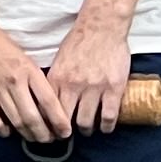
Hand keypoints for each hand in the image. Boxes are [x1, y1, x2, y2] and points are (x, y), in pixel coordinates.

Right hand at [0, 14, 62, 143]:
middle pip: (34, 118)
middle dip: (44, 135)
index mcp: (30, 70)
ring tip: (33, 138)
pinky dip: (3, 131)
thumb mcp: (26, 59)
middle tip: (49, 140)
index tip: (65, 132)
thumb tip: (48, 106)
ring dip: (27, 135)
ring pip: (16, 122)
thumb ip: (36, 80)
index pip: (50, 102)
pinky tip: (8, 131)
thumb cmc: (1, 46)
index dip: (60, 122)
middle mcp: (15, 81)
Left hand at [48, 5, 134, 133]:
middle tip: (69, 134)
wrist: (102, 27)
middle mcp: (73, 86)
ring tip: (88, 129)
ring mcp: (94, 88)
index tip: (51, 130)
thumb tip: (46, 98)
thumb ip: (55, 80)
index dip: (49, 124)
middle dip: (66, 131)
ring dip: (86, 129)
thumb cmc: (79, 41)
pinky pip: (108, 116)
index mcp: (57, 78)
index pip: (48, 110)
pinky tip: (105, 127)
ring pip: (86, 121)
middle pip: (66, 120)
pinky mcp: (113, 88)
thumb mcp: (58, 60)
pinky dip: (106, 126)